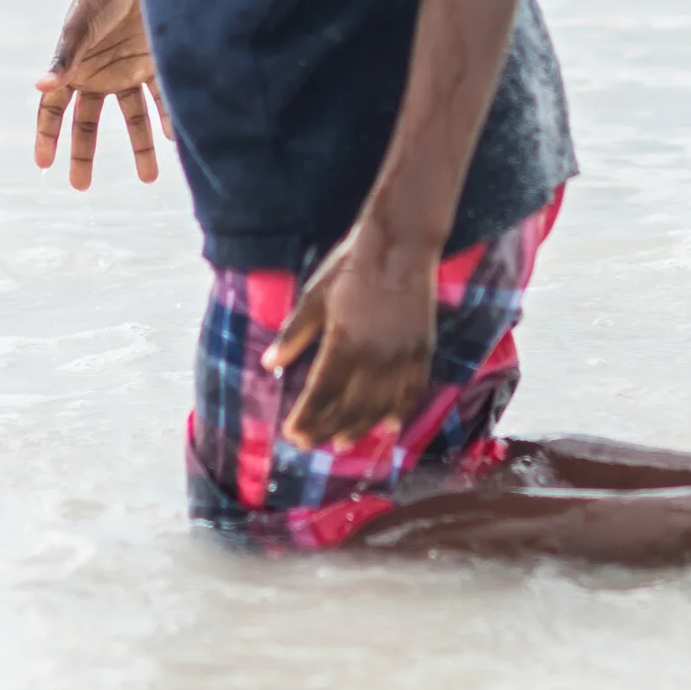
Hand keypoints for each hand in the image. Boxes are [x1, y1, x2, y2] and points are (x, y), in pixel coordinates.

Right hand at [34, 0, 167, 189]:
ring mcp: (126, 71)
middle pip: (88, 123)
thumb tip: (39, 87)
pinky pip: (161, 98)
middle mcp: (98, 75)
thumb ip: (64, 60)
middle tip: (80, 186)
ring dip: (140, 147)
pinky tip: (174, 139)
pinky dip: (168, 118)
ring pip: (132, 118)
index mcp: (73, 68)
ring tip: (147, 178)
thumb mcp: (79, 29)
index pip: (54, 110)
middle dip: (83, 154)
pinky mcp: (153, 64)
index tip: (43, 165)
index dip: (46, 136)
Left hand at [268, 224, 439, 447]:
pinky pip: (411, 392)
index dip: (306, 419)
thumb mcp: (314, 297)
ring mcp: (402, 357)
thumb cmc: (350, 267)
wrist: (400, 244)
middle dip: (326, 430)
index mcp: (345, 343)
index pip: (322, 394)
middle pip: (350, 408)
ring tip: (342, 444)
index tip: (291, 434)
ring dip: (360, 429)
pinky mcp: (422, 351)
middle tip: (309, 445)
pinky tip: (389, 426)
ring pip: (380, 407)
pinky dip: (400, 412)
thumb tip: (268, 364)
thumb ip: (293, 334)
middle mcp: (375, 358)